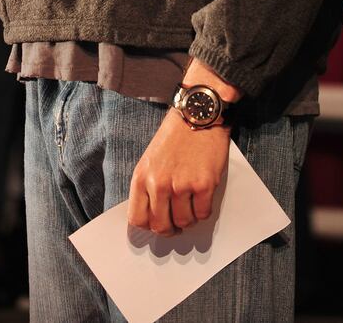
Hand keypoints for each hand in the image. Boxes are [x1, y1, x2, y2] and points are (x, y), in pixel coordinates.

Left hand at [128, 108, 230, 235]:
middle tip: (177, 223)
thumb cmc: (175, 136)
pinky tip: (203, 198)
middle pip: (161, 226)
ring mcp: (182, 185)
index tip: (158, 223)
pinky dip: (204, 211)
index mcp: (142, 177)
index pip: (138, 219)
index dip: (149, 226)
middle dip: (170, 229)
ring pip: (184, 222)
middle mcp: (159, 184)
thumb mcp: (150, 159)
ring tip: (191, 206)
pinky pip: (203, 213)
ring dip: (189, 219)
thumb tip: (154, 214)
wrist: (198, 114)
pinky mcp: (204, 184)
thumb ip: (149, 186)